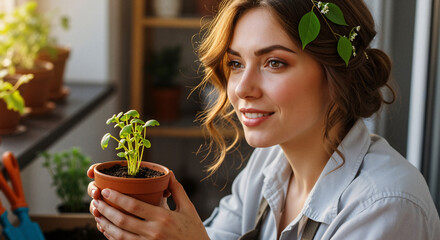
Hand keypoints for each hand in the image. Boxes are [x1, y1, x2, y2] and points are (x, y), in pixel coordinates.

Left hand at [88, 166, 208, 239]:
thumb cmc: (194, 231)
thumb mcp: (189, 209)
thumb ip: (177, 190)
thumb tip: (169, 173)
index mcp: (163, 218)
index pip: (134, 206)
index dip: (117, 198)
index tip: (106, 191)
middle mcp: (153, 232)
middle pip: (123, 220)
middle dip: (106, 210)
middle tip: (96, 201)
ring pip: (120, 235)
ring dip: (106, 224)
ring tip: (97, 215)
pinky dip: (113, 238)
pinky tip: (107, 230)